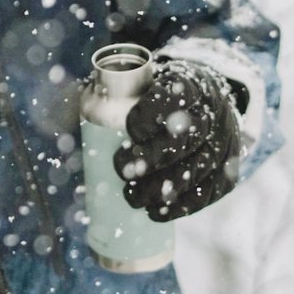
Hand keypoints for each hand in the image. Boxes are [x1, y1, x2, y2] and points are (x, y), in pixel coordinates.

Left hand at [112, 60, 242, 220]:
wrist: (211, 101)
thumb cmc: (164, 95)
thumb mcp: (147, 81)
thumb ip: (113, 92)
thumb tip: (64, 114)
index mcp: (189, 85)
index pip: (170, 99)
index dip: (146, 117)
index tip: (128, 131)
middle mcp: (212, 113)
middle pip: (181, 141)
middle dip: (147, 161)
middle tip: (123, 171)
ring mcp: (224, 143)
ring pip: (194, 171)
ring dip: (159, 190)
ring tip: (132, 197)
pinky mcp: (229, 170)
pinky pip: (208, 193)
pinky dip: (181, 207)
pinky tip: (156, 212)